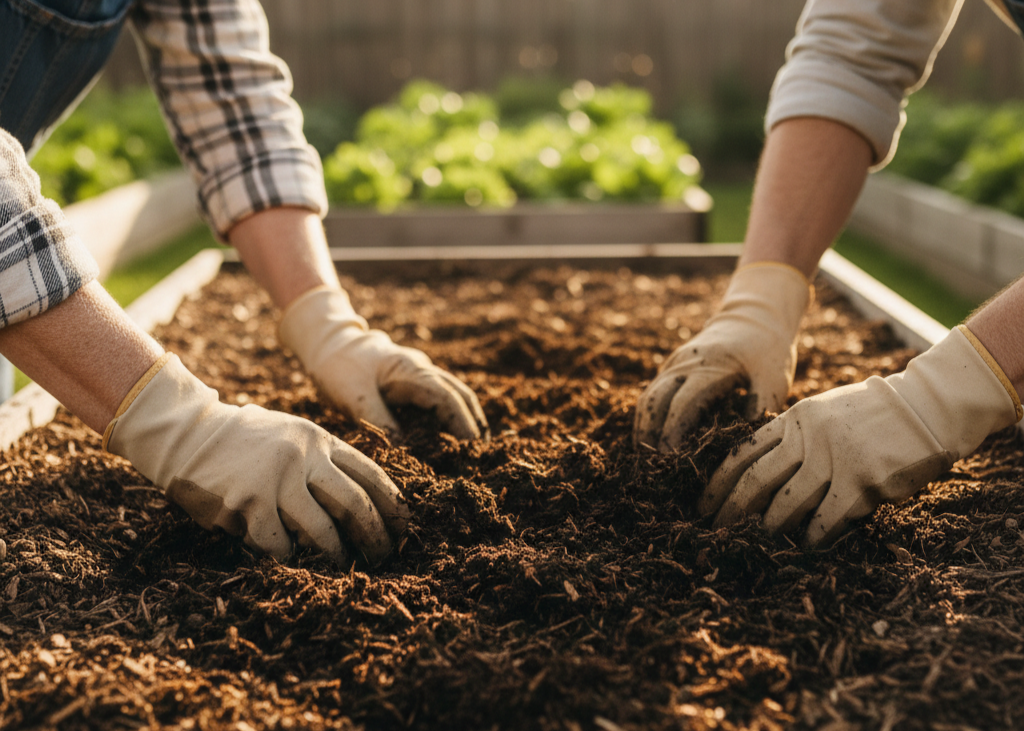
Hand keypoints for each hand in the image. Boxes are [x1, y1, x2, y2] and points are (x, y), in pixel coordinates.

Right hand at [104, 354, 408, 564]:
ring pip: (322, 529)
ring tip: (342, 566)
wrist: (188, 433)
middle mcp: (304, 457)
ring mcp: (276, 479)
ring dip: (336, 554)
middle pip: (355, 504)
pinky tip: (291, 560)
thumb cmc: (245, 441)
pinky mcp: (249, 502)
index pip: (370, 474)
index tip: (404, 528)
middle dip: (375, 535)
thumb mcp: (292, 435)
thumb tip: (365, 500)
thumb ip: (323, 459)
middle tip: (384, 556)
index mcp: (319, 440)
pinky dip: (288, 556)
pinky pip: (279, 542)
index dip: (392, 505)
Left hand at [279, 286, 488, 439]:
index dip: (462, 424)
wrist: (328, 341)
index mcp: (412, 370)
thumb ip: (380, 422)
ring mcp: (420, 374)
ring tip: (472, 449)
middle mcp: (422, 370)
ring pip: (454, 395)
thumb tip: (404, 451)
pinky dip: (450, 416)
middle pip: (460, 396)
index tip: (471, 448)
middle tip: (481, 453)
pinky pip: (440, 399)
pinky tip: (448, 437)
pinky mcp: (412, 382)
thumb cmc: (339, 365)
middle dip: (473, 423)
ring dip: (465, 419)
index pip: (448, 399)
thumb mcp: (354, 396)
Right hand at [634, 263, 810, 451]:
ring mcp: (674, 364)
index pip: (681, 405)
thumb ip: (761, 408)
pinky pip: (651, 394)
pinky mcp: (671, 367)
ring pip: (647, 399)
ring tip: (645, 460)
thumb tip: (744, 444)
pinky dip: (647, 418)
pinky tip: (650, 441)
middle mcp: (683, 364)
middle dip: (649, 436)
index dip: (672, 434)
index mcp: (708, 367)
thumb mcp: (774, 378)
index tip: (671, 461)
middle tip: (653, 469)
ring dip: (643, 429)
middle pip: (654, 402)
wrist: (755, 316)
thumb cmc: (768, 349)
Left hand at [703, 326, 1021, 546]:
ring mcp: (833, 458)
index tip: (705, 502)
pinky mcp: (861, 480)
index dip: (719, 481)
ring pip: (785, 502)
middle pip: (755, 479)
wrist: (925, 407)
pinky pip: (827, 517)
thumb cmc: (872, 415)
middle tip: (716, 531)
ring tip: (754, 544)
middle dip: (731, 509)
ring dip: (767, 528)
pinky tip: (804, 548)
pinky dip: (812, 536)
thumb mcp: (823, 412)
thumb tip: (762, 473)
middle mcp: (807, 438)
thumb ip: (794, 436)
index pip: (743, 451)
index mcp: (794, 420)